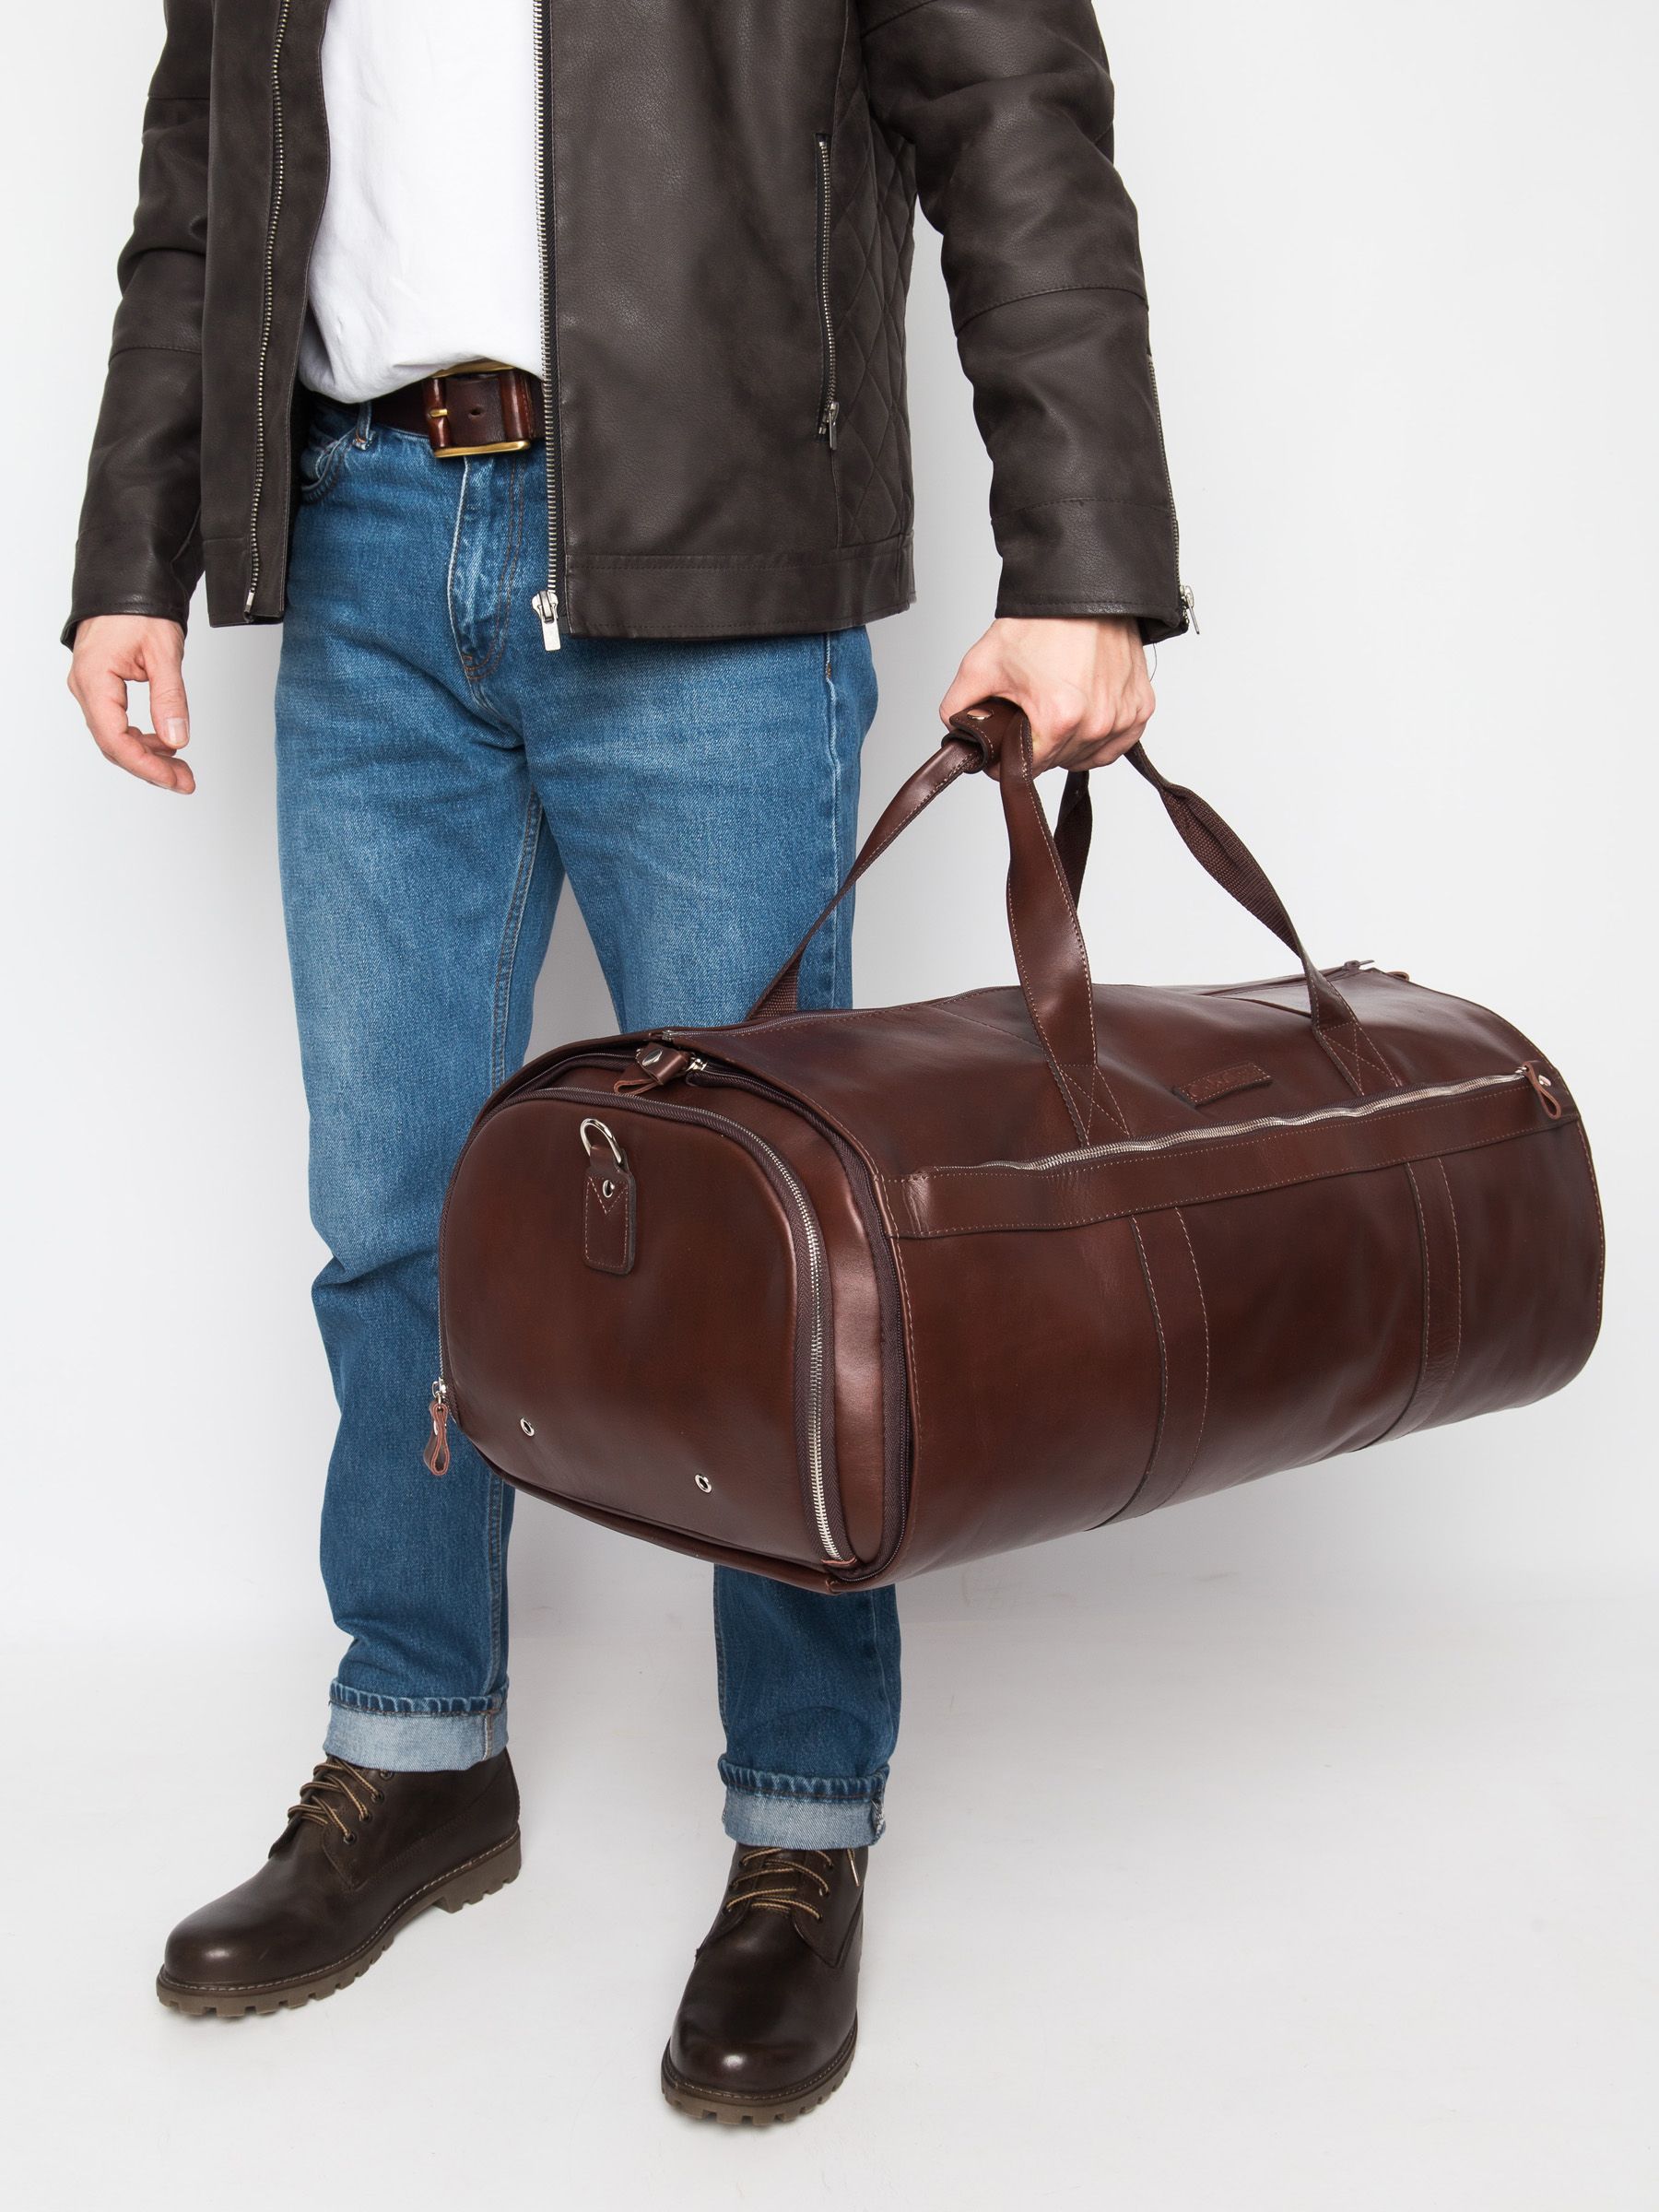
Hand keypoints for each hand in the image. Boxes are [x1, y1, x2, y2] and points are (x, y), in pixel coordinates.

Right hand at [68, 615, 193, 793]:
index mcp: (95, 680)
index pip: (115, 739)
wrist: (128, 582)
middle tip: (186, 781)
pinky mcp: (101, 686)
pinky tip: (166, 744)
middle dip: (151, 767)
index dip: (146, 766)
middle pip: (113, 744)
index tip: (175, 779)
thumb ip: (170, 698)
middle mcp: (85, 687)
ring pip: (115, 737)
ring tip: (181, 768)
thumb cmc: (140, 608)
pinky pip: (117, 723)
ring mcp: (90, 688)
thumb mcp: (164, 652)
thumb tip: (176, 740)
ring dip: (148, 756)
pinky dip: (142, 738)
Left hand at [939, 614, 1153, 775]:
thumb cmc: (1042, 622)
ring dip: (1068, 745)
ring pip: (1086, 757)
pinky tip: (1083, 716)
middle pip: (1056, 763)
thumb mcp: (982, 663)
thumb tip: (957, 733)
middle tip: (1029, 712)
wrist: (1083, 591)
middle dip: (1037, 746)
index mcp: (1059, 718)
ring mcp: (1123, 717)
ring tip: (1056, 708)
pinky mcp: (1141, 708)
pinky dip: (1098, 738)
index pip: (1027, 769)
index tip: (1003, 743)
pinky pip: (1116, 745)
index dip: (1007, 759)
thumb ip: (958, 706)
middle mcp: (1097, 723)